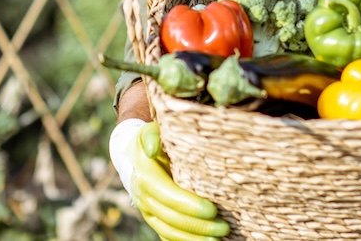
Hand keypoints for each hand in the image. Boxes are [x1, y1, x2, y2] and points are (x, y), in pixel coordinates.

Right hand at [111, 120, 229, 240]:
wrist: (135, 155)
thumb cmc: (154, 139)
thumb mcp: (152, 131)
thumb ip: (153, 135)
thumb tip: (152, 148)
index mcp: (145, 175)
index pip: (168, 195)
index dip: (189, 205)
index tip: (213, 209)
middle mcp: (144, 196)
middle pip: (171, 217)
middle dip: (198, 225)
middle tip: (224, 227)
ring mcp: (148, 211)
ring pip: (169, 231)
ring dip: (194, 238)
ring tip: (218, 239)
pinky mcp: (154, 219)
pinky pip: (167, 236)